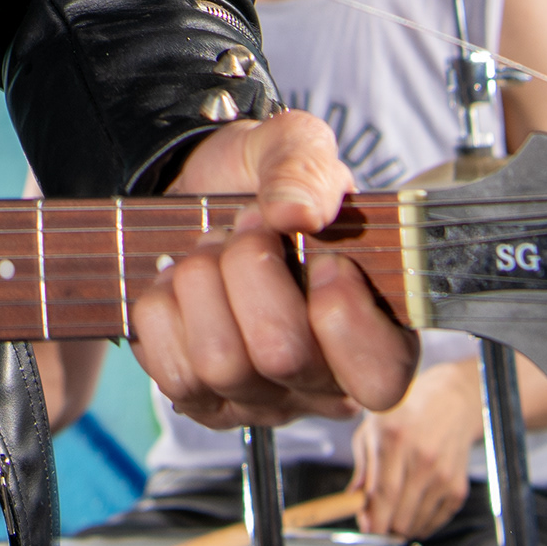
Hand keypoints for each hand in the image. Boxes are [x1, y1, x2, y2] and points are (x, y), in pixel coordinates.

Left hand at [129, 113, 418, 428]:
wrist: (192, 188)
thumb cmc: (262, 181)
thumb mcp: (294, 145)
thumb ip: (308, 166)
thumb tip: (299, 214)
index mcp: (376, 334)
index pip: (380, 374)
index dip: (343, 313)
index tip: (322, 257)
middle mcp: (321, 383)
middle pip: (281, 355)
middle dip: (250, 269)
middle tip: (247, 230)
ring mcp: (258, 398)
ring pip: (221, 363)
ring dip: (203, 284)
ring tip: (212, 251)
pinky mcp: (199, 400)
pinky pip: (171, 370)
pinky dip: (166, 308)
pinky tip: (181, 284)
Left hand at [349, 362, 479, 539]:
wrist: (451, 402)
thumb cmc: (408, 410)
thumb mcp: (373, 426)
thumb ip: (362, 466)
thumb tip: (354, 501)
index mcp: (394, 438)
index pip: (383, 494)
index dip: (372, 520)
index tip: (365, 528)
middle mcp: (422, 458)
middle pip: (400, 515)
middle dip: (384, 527)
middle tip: (377, 519)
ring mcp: (443, 474)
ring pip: (417, 523)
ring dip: (402, 525)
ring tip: (395, 509)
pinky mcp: (458, 486)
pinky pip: (436, 521)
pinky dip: (421, 523)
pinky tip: (413, 508)